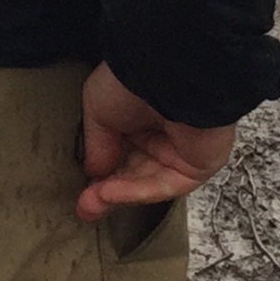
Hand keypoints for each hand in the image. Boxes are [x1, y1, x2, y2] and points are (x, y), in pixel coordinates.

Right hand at [77, 63, 234, 219]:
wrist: (166, 73)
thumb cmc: (129, 80)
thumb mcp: (97, 110)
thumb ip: (96, 146)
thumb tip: (94, 175)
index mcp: (140, 114)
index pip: (120, 152)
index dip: (100, 172)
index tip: (81, 191)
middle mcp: (162, 132)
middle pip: (133, 172)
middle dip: (107, 191)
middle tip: (84, 207)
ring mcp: (181, 150)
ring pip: (147, 182)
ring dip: (118, 195)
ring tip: (90, 204)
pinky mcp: (198, 165)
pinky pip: (165, 185)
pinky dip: (137, 191)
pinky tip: (109, 193)